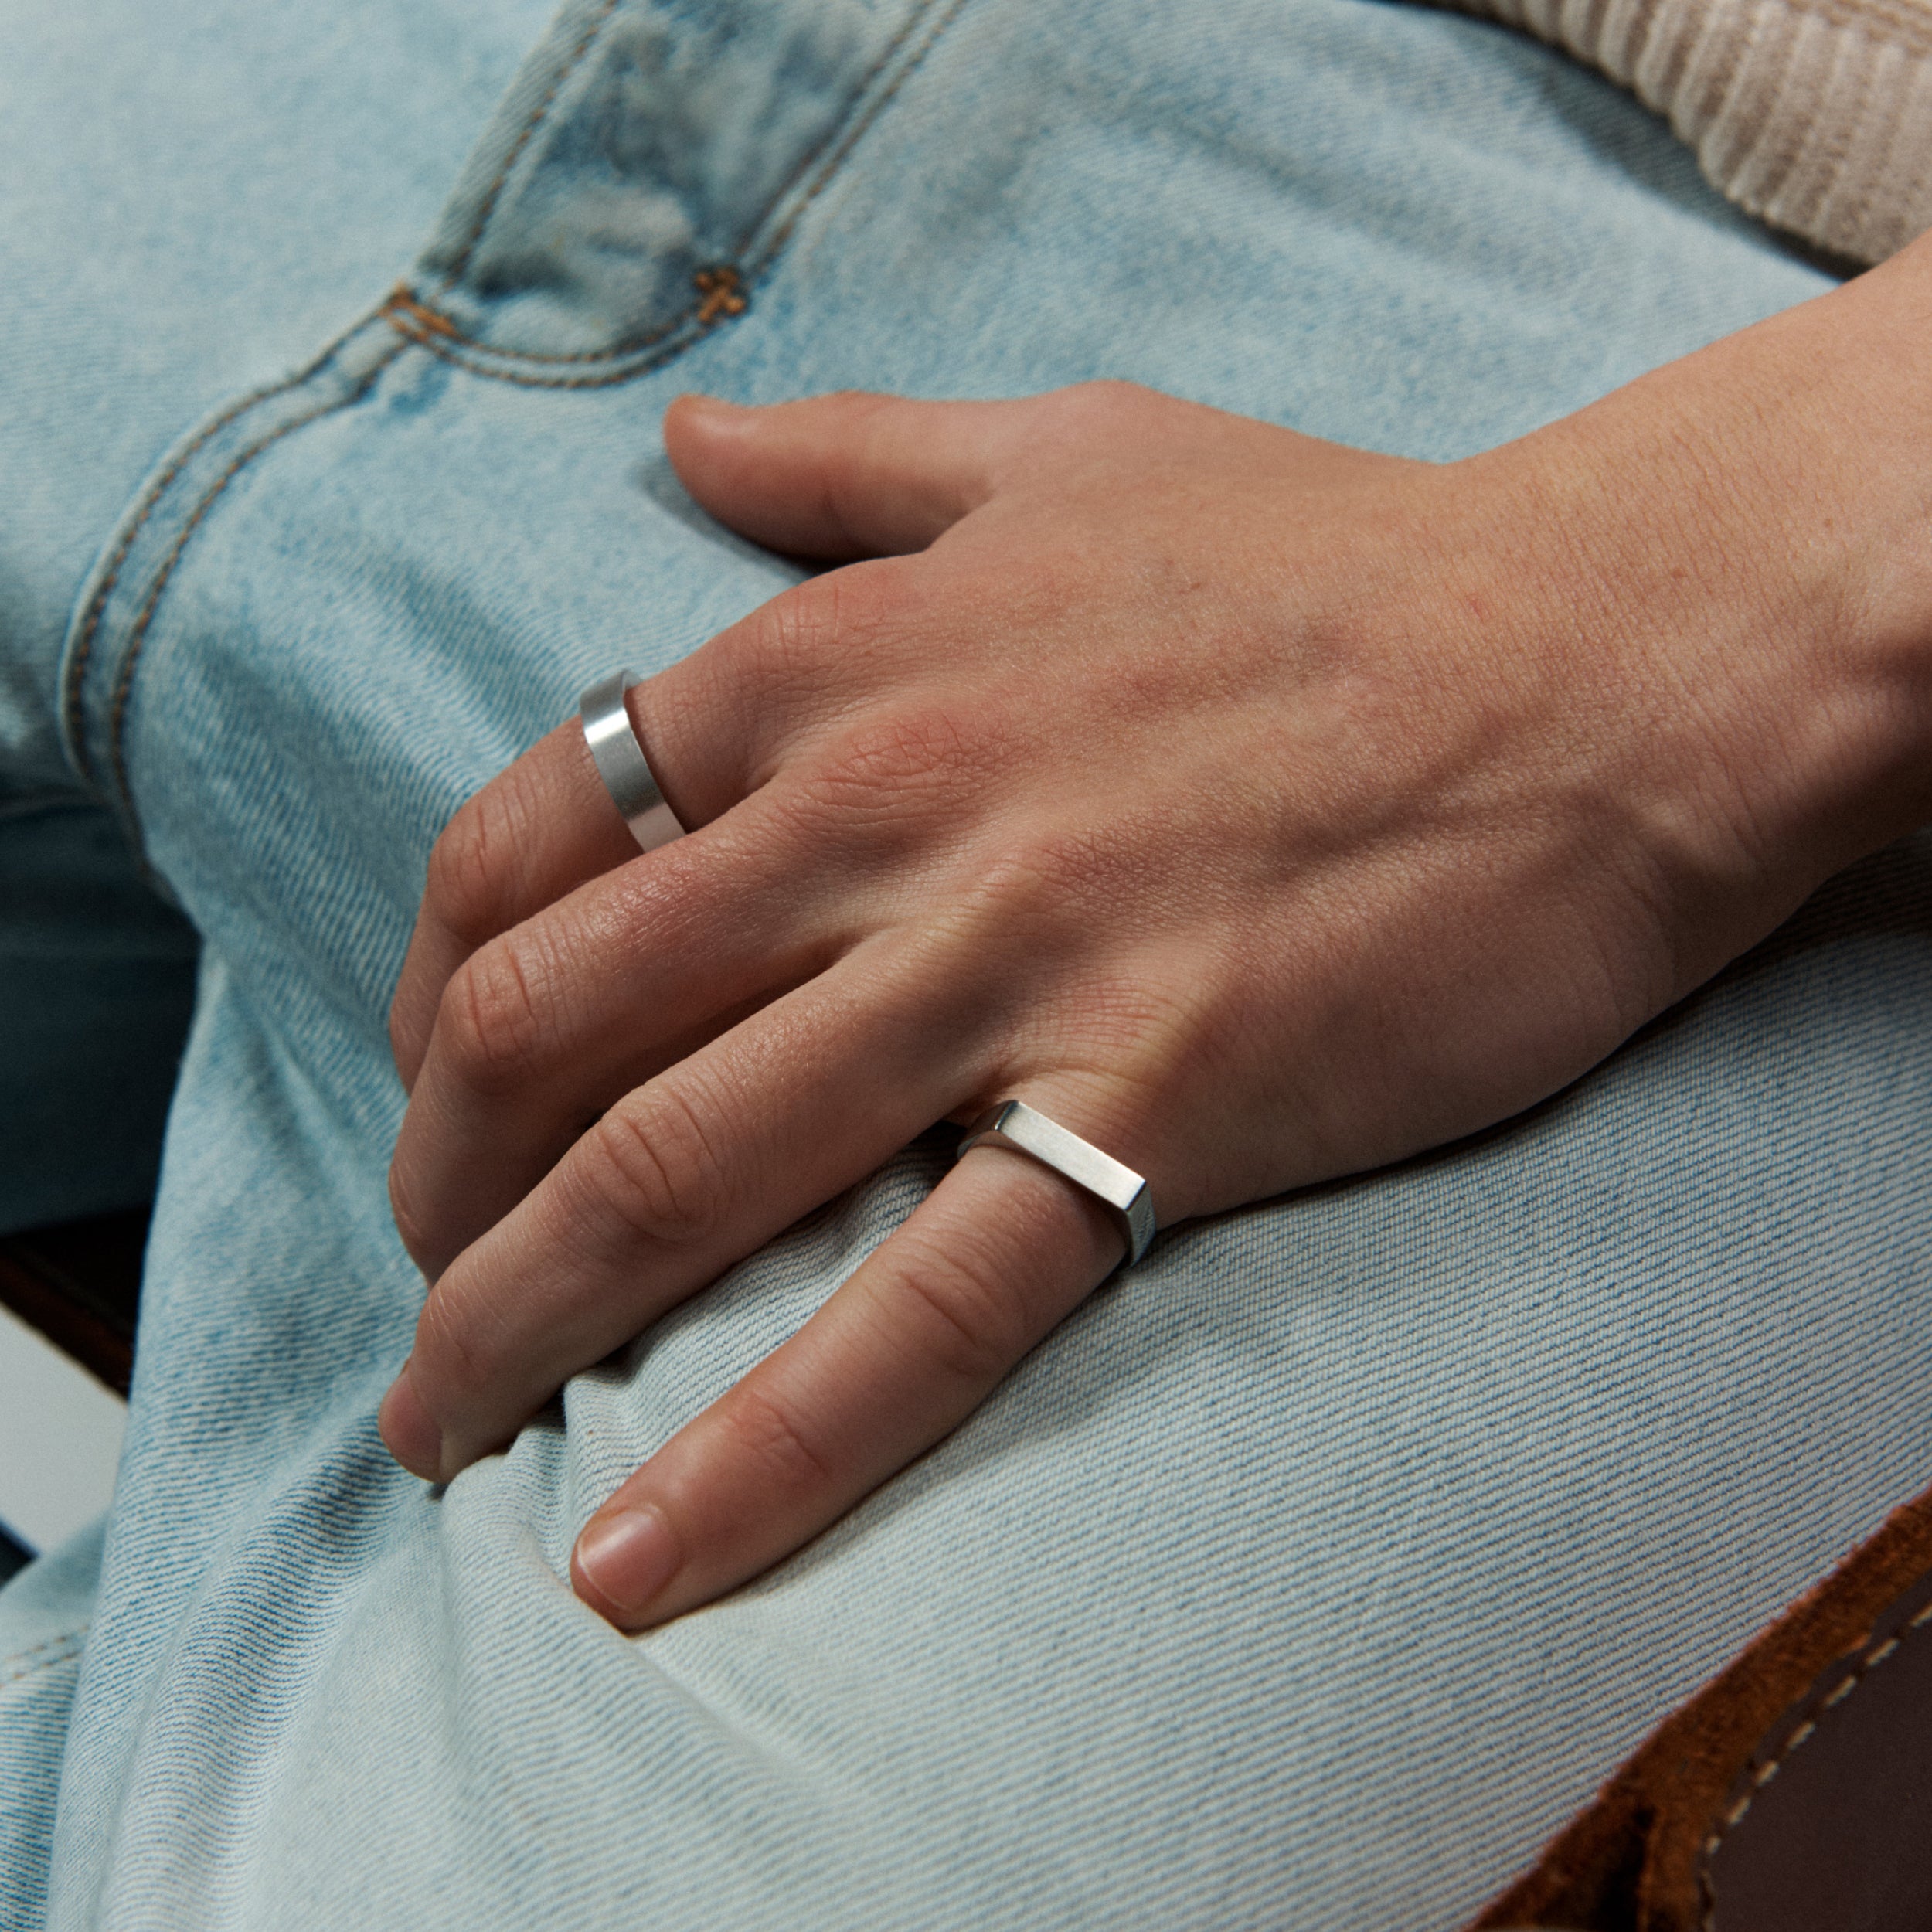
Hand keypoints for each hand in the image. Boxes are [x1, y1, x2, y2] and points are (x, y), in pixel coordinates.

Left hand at [379, 248, 1931, 1628]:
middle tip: (424, 1277)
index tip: (438, 1088)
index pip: (520, 846)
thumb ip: (849, 454)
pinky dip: (757, 1450)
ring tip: (439, 1428)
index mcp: (831, 668)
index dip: (432, 992)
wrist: (1604, 660)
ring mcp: (1004, 970)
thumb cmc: (1339, 553)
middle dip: (436, 1184)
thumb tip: (688, 439)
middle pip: (545, 1031)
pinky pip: (915, 1312)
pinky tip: (633, 1566)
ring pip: (671, 1175)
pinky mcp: (1150, 1107)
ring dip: (511, 1325)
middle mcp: (874, 818)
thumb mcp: (1064, 445)